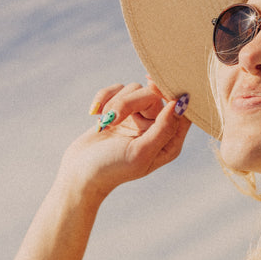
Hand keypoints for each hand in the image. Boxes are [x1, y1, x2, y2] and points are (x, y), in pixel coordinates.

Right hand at [59, 80, 190, 201]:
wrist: (79, 173)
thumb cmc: (112, 168)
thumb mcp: (141, 152)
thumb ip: (164, 129)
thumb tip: (181, 103)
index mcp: (169, 142)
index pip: (181, 109)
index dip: (170, 92)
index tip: (152, 86)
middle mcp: (156, 127)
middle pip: (153, 94)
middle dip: (129, 103)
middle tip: (113, 118)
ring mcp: (138, 118)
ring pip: (134, 89)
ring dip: (115, 103)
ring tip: (104, 123)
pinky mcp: (120, 111)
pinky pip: (118, 89)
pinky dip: (104, 97)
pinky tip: (95, 114)